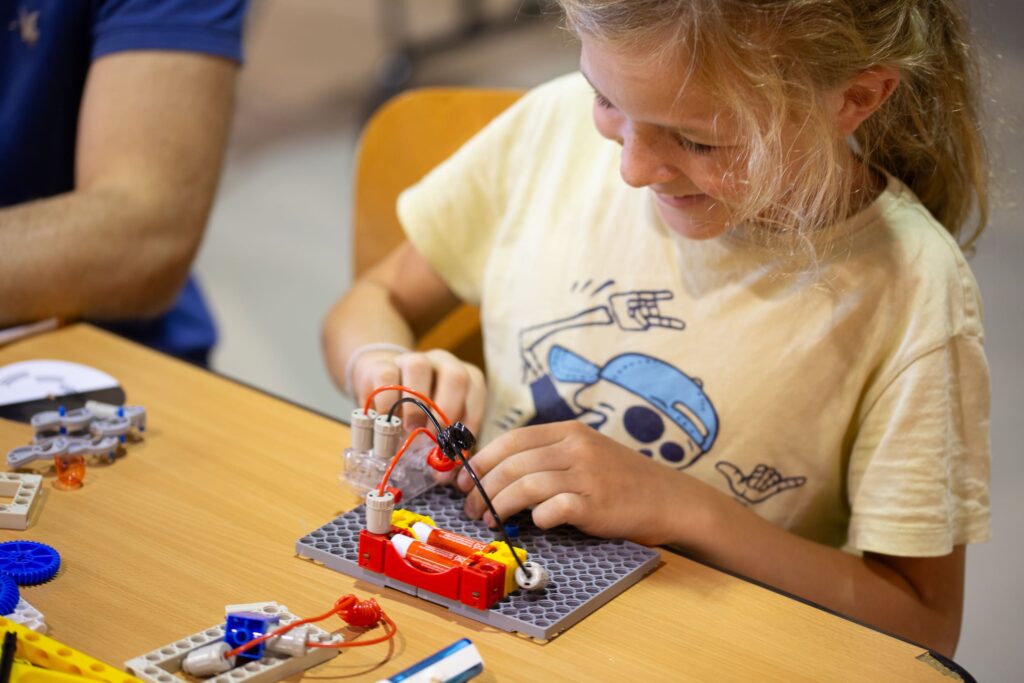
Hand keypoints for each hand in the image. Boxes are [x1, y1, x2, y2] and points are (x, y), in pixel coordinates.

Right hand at [351, 348, 485, 436]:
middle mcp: (443, 363)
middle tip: (434, 437)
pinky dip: (387, 403)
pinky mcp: (382, 365)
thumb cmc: (418, 409)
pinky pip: (386, 377)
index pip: (475, 392)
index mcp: (464, 376)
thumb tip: (443, 475)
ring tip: (409, 428)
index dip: (470, 421)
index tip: (456, 447)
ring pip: (419, 368)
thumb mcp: (437, 424)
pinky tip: (386, 420)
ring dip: (416, 404)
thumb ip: (445, 445)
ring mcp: (412, 360)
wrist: (383, 383)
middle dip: (447, 410)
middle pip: (455, 376)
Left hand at [455, 421, 688, 544]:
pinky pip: (553, 509)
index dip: (481, 460)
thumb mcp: (585, 454)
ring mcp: (587, 475)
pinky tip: (533, 524)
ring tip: (491, 520)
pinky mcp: (596, 504)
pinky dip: (536, 517)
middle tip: (472, 509)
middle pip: (512, 464)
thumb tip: (495, 474)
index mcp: (569, 431)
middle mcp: (576, 448)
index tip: (464, 481)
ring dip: (500, 506)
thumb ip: (546, 457)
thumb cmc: (620, 480)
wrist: (668, 498)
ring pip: (525, 486)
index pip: (512, 439)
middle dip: (483, 489)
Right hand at [608, 290, 684, 330]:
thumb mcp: (627, 324)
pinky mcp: (642, 296)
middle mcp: (648, 312)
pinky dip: (661, 295)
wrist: (608, 304)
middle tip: (630, 313)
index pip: (661, 321)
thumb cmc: (616, 316)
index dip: (672, 322)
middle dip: (642, 314)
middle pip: (653, 313)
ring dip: (639, 307)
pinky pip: (653, 295)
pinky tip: (670, 295)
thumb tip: (648, 321)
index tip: (683, 325)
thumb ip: (639, 323)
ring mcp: (645, 303)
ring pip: (650, 305)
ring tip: (628, 306)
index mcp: (645, 321)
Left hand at [715, 462, 805, 503]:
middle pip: (769, 471)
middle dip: (762, 479)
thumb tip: (718, 464)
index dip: (757, 475)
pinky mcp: (778, 487)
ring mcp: (773, 481)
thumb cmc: (740, 490)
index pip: (762, 468)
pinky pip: (787, 483)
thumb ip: (729, 471)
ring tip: (761, 490)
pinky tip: (803, 479)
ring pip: (774, 477)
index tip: (752, 482)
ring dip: (767, 484)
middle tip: (756, 487)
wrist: (745, 505)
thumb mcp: (735, 480)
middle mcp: (766, 475)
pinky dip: (795, 481)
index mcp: (757, 472)